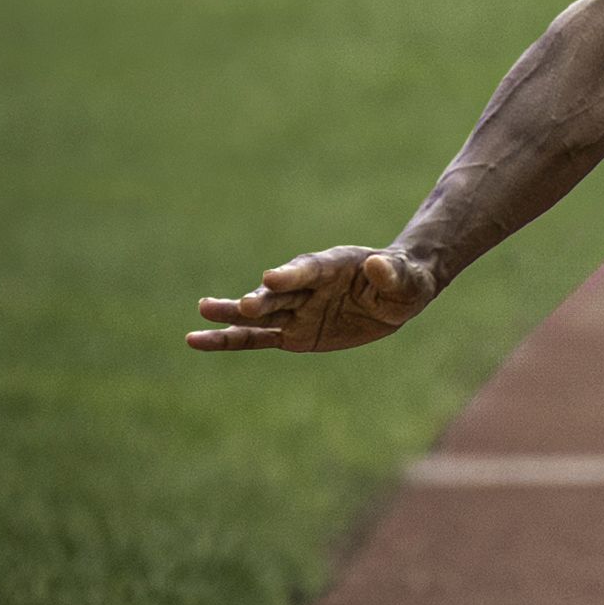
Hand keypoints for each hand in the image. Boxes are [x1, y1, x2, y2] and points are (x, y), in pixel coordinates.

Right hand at [186, 247, 436, 353]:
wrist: (396, 294)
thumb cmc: (405, 281)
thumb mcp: (407, 279)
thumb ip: (392, 273)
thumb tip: (378, 264)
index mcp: (333, 265)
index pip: (309, 269)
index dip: (291, 273)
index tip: (271, 277)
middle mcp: (308, 286)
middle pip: (279, 292)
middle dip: (262, 299)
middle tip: (243, 305)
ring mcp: (296, 309)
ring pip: (259, 315)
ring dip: (231, 314)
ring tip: (202, 311)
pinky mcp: (291, 333)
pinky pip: (255, 338)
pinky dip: (227, 340)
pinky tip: (196, 340)